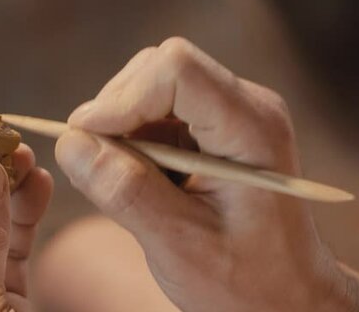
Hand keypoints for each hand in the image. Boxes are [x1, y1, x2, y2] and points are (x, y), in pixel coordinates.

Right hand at [54, 37, 350, 310]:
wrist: (288, 297)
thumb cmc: (248, 282)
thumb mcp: (180, 245)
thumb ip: (126, 190)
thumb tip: (70, 143)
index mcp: (251, 128)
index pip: (176, 69)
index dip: (121, 98)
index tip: (84, 141)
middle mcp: (245, 106)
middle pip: (158, 70)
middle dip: (115, 115)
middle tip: (97, 172)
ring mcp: (230, 114)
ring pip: (150, 87)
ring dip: (120, 131)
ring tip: (123, 187)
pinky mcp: (212, 128)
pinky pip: (155, 112)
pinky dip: (131, 142)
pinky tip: (141, 186)